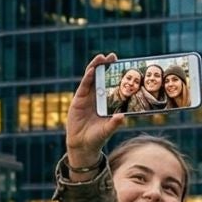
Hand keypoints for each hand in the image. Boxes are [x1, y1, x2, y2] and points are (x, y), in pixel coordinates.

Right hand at [65, 53, 123, 167]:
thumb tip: (123, 117)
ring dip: (95, 67)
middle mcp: (97, 97)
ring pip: (91, 78)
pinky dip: (87, 78)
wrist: (83, 145)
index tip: (122, 64)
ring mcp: (87, 97)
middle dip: (106, 66)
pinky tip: (91, 70)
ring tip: (101, 58)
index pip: (112, 84)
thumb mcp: (108, 129)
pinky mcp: (78, 100)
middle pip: (101, 77)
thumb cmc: (98, 137)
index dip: (115, 74)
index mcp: (107, 101)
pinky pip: (84, 86)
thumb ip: (114, 123)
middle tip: (112, 56)